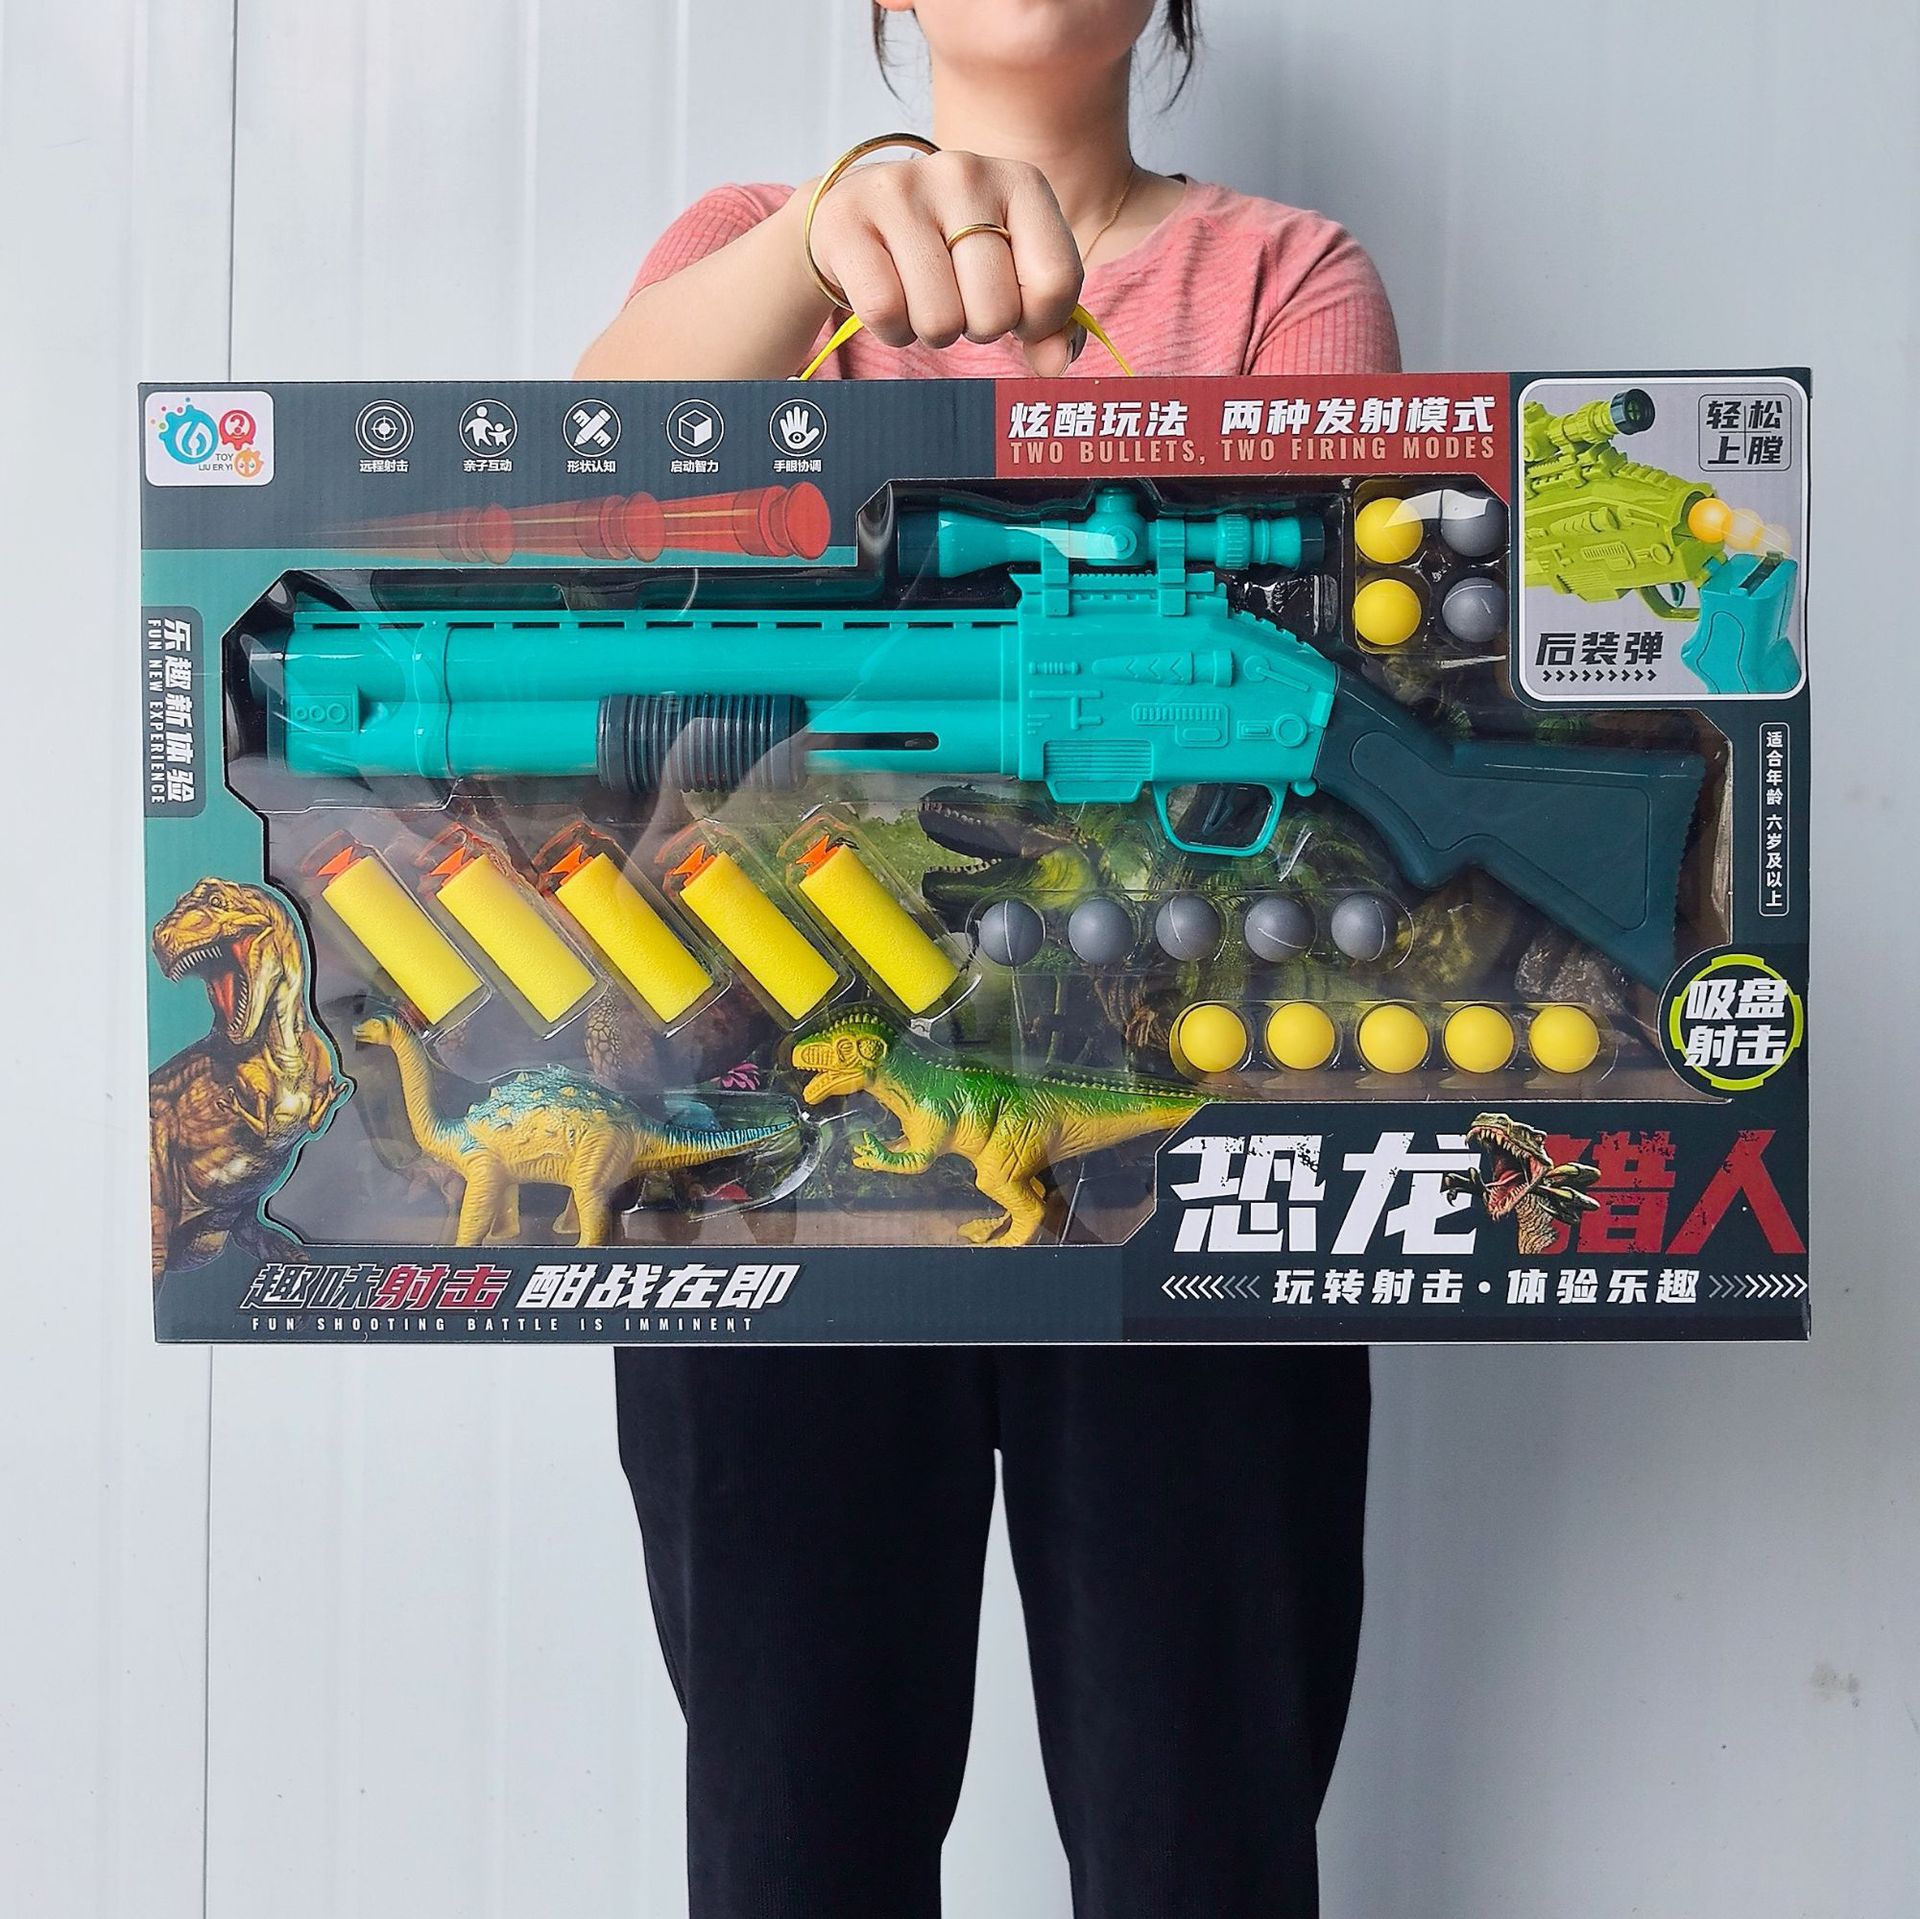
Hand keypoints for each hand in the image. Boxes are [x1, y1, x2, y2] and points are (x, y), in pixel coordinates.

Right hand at [805, 150, 1085, 374]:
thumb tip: (1056, 364)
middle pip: (996, 312)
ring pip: (940, 321)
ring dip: (931, 331)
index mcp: (1020, 182)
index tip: (1015, 310)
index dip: (1037, 321)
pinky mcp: (849, 218)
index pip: (1056, 281)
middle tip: (957, 300)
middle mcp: (964, 173)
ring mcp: (903, 190)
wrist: (854, 216)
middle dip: (977, 328)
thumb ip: (1048, 322)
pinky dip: (890, 329)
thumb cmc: (947, 252)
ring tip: (920, 296)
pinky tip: (889, 297)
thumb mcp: (1009, 273)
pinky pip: (886, 313)